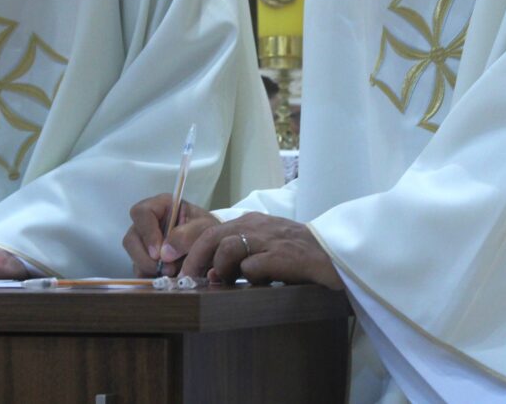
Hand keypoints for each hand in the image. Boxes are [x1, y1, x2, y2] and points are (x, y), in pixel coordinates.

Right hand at [123, 193, 218, 276]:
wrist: (212, 247)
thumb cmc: (208, 231)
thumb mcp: (205, 228)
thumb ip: (188, 235)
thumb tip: (164, 253)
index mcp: (162, 205)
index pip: (142, 213)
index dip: (147, 233)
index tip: (159, 253)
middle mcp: (149, 222)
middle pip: (131, 239)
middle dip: (145, 258)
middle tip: (166, 269)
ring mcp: (144, 242)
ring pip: (133, 257)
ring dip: (150, 269)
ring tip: (172, 273)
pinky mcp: (145, 259)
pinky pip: (139, 270)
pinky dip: (151, 277)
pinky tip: (168, 277)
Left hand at [181, 212, 342, 289]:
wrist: (336, 256)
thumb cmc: (297, 254)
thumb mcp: (264, 247)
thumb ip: (239, 255)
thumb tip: (212, 274)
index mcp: (250, 222)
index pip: (208, 227)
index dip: (185, 242)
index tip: (170, 260)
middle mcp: (258, 226)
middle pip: (212, 235)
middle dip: (194, 259)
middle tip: (187, 280)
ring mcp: (272, 239)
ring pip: (229, 247)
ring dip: (221, 269)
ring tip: (224, 283)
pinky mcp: (286, 256)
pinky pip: (255, 265)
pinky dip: (248, 276)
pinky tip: (254, 283)